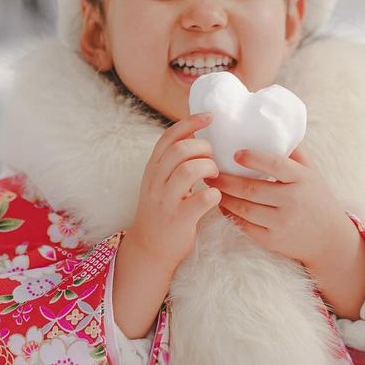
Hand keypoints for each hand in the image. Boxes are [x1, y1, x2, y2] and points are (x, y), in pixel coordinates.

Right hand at [125, 112, 222, 272]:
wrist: (149, 247)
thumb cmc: (163, 209)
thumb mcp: (160, 181)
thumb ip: (173, 162)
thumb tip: (196, 136)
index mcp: (153, 168)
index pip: (169, 137)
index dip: (190, 123)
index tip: (210, 117)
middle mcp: (156, 181)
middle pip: (180, 150)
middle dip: (203, 148)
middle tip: (212, 159)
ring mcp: (166, 200)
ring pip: (189, 170)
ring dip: (209, 168)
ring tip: (214, 176)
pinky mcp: (178, 219)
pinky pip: (201, 200)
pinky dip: (214, 195)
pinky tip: (215, 197)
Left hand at [206, 148, 357, 270]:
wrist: (330, 239)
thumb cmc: (317, 198)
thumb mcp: (312, 172)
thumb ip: (294, 152)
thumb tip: (273, 127)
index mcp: (302, 179)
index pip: (275, 165)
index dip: (254, 158)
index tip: (235, 154)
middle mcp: (292, 201)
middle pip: (251, 189)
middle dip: (226, 180)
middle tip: (210, 171)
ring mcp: (282, 223)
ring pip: (244, 209)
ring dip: (224, 197)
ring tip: (211, 186)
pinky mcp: (273, 240)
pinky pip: (245, 226)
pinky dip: (230, 215)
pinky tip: (222, 204)